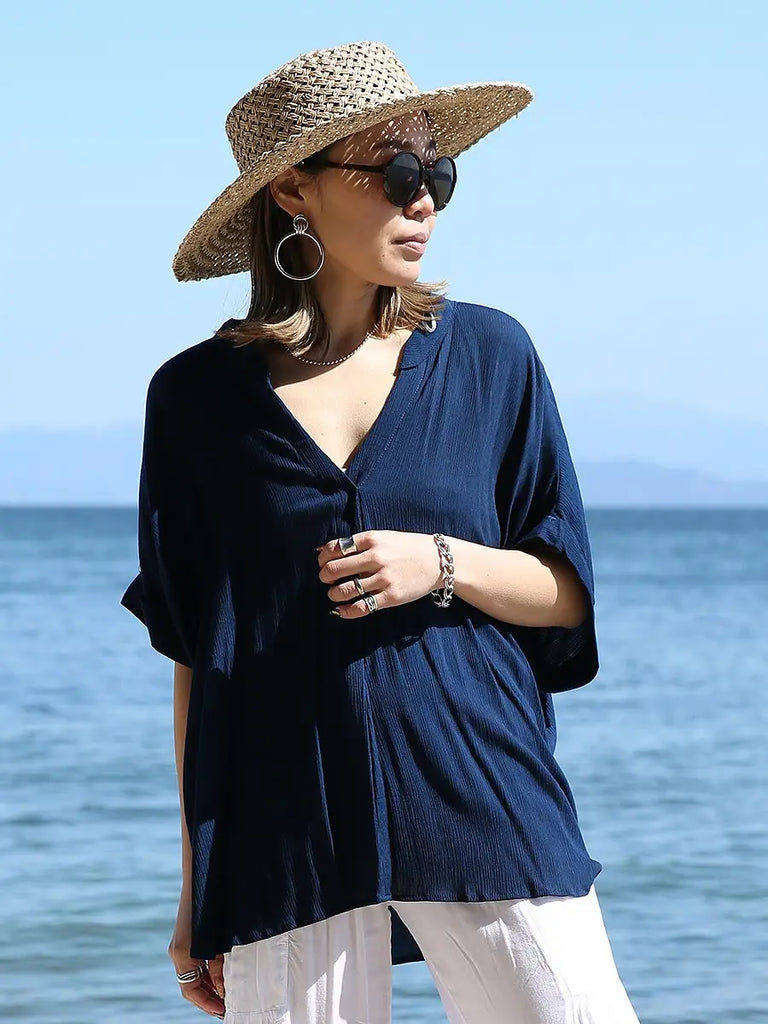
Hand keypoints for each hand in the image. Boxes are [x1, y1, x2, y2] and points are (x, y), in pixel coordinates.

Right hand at [168, 891, 225, 1017]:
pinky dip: (206, 971)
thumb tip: (223, 990)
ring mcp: (180, 943)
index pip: (190, 990)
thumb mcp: (221, 941)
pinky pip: (194, 961)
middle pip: (190, 984)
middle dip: (208, 998)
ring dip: (208, 985)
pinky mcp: (186, 936)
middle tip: (228, 1008)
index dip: (206, 1004)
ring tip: (227, 995)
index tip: (223, 1011)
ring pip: (192, 974)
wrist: (205, 874)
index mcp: (183, 953)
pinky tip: (221, 974)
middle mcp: (178, 950)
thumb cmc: (217, 906)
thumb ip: (220, 966)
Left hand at [317, 530, 443, 617]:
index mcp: (372, 539)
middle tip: (325, 580)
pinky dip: (346, 611)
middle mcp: (376, 557)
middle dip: (324, 576)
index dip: (322, 558)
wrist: (438, 560)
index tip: (322, 563)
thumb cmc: (406, 548)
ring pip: (345, 590)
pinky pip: (362, 607)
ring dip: (333, 594)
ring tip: (334, 594)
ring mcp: (384, 578)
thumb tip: (322, 551)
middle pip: (335, 569)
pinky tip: (341, 610)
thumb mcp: (383, 537)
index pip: (335, 548)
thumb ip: (357, 543)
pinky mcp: (391, 596)